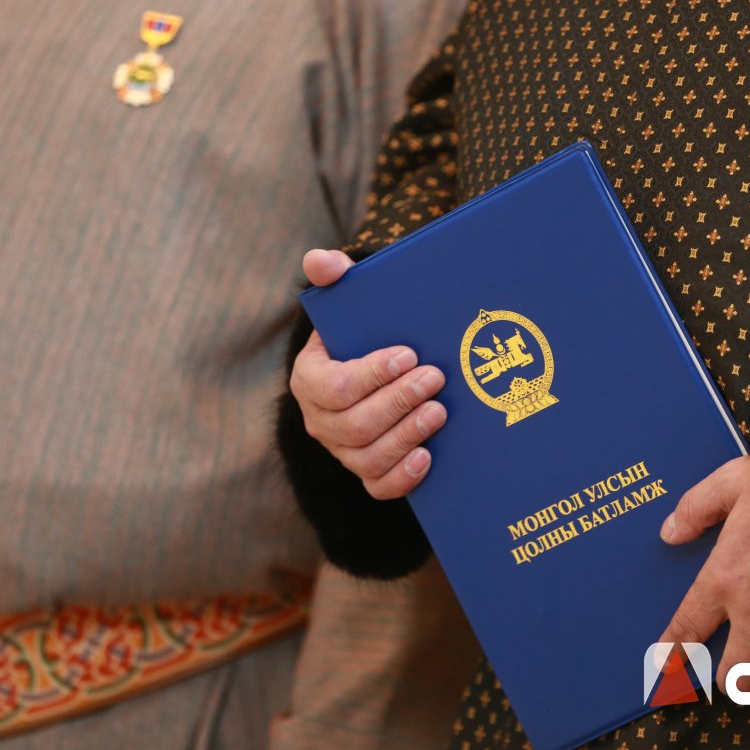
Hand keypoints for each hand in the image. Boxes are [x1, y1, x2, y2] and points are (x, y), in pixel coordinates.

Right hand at [289, 249, 446, 498]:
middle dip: (399, 402)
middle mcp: (320, 420)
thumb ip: (330, 274)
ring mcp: (343, 450)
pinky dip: (403, 477)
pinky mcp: (367, 471)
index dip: (372, 374)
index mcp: (309, 379)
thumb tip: (322, 262)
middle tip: (436, 379)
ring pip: (368, 457)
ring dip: (407, 435)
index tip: (409, 354)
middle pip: (356, 425)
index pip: (336, 387)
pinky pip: (378, 487)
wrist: (375, 365)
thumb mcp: (347, 298)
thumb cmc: (362, 331)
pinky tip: (428, 456)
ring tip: (440, 411)